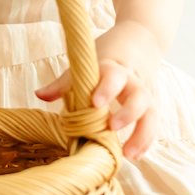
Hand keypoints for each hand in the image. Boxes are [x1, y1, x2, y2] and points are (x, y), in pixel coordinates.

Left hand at [34, 22, 159, 159]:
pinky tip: (136, 155)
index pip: (114, 76)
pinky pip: (154, 123)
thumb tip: (40, 95)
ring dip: (142, 134)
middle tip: (112, 127)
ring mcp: (146, 94)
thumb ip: (65, 81)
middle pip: (139, 96)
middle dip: (128, 113)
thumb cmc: (109, 53)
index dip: (106, 89)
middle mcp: (134, 81)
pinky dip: (147, 140)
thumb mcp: (87, 61)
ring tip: (129, 153)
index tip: (96, 103)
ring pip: (151, 113)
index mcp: (115, 68)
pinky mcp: (152, 105)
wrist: (141, 40)